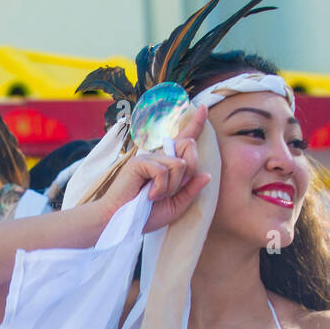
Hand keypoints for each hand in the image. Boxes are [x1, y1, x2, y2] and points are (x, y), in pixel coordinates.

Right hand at [96, 104, 210, 232]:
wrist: (122, 222)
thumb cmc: (146, 215)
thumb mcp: (176, 206)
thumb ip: (190, 191)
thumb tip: (207, 174)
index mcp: (168, 165)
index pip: (185, 140)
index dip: (196, 123)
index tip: (204, 106)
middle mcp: (160, 157)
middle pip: (189, 146)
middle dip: (188, 173)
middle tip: (171, 191)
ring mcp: (149, 157)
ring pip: (180, 163)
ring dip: (172, 186)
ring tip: (155, 196)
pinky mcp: (140, 161)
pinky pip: (163, 170)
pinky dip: (160, 188)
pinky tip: (148, 195)